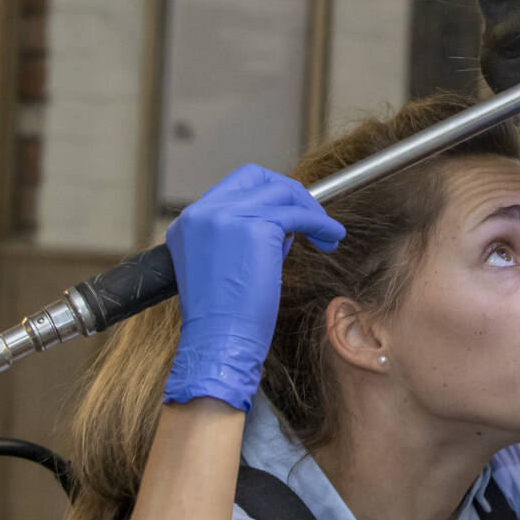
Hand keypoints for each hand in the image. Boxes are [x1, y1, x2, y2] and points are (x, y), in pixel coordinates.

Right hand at [164, 164, 344, 410]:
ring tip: (325, 234)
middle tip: (311, 215)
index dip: (268, 193)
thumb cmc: (224, 315)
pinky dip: (319, 223)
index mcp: (188, 222)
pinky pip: (298, 215)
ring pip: (281, 192)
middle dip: (290, 192)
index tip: (290, 210)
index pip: (234, 186)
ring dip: (309, 210)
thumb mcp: (221, 264)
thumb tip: (282, 221)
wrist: (218, 342)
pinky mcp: (254, 226)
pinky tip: (331, 236)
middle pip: (256, 177)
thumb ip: (241, 235)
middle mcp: (202, 213)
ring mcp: (226, 216)